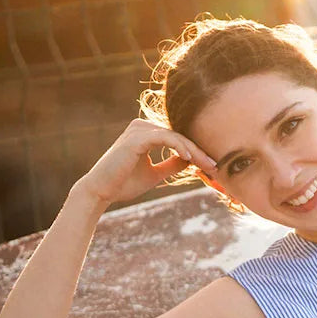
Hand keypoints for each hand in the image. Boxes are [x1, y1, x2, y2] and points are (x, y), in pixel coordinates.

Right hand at [77, 118, 217, 206]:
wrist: (100, 191)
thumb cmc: (124, 183)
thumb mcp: (155, 174)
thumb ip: (172, 164)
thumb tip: (192, 160)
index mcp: (146, 133)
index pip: (177, 139)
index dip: (196, 152)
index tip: (212, 166)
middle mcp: (142, 126)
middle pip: (179, 136)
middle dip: (199, 151)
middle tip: (216, 165)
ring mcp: (138, 129)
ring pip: (175, 137)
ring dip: (194, 151)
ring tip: (208, 164)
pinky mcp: (136, 137)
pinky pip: (164, 138)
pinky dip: (178, 147)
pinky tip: (190, 158)